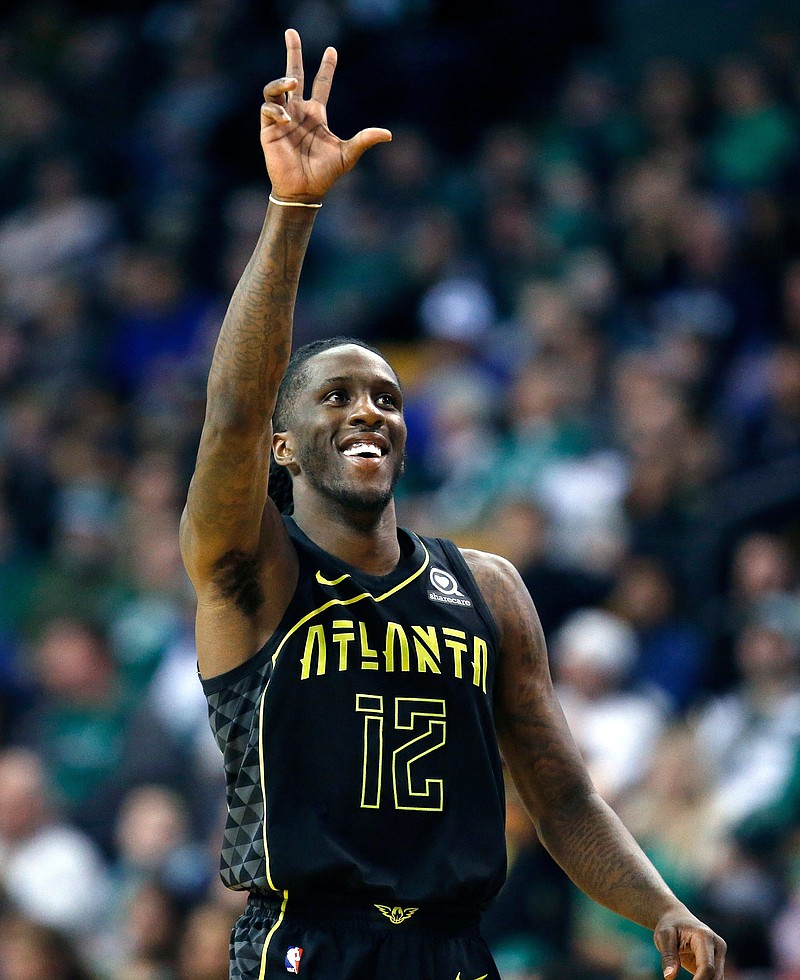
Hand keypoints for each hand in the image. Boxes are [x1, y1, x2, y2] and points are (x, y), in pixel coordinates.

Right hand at [260, 28, 391, 202]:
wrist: (304, 192)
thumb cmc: (325, 174)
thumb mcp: (348, 154)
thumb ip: (364, 140)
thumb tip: (388, 134)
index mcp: (317, 114)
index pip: (321, 84)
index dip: (327, 67)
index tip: (332, 50)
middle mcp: (298, 112)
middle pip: (294, 75)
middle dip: (293, 52)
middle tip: (291, 31)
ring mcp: (282, 119)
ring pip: (276, 88)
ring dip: (281, 81)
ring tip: (292, 81)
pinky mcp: (268, 130)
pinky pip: (268, 109)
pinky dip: (276, 110)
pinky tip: (286, 119)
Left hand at [654, 907, 725, 978]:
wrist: (676, 917)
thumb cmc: (669, 925)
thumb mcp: (663, 936)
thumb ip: (668, 956)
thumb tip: (669, 976)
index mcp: (705, 937)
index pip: (707, 966)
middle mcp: (717, 946)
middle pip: (716, 976)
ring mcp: (719, 955)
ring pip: (718, 979)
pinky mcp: (716, 962)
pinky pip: (714, 978)